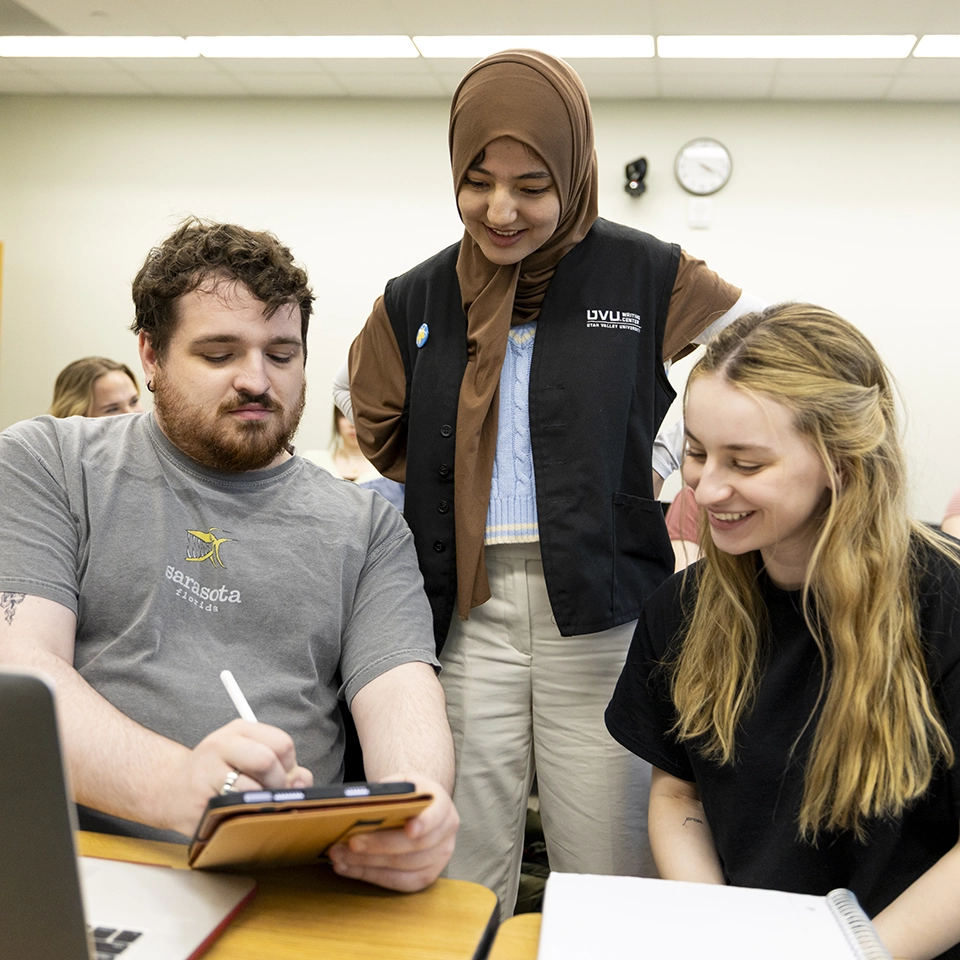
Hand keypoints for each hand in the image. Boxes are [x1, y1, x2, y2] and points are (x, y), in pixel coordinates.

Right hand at [163, 718, 312, 835]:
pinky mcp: (199, 797)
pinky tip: (235, 812)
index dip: (289, 766)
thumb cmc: (218, 774)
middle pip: (267, 760)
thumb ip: (283, 768)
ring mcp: (208, 769)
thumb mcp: (250, 759)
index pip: (282, 743)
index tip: (280, 777)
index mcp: (241, 729)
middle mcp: (223, 743)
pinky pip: (234, 808)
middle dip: (276, 784)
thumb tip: (302, 781)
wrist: (170, 789)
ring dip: (259, 802)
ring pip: (251, 787)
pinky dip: (242, 813)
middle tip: (268, 794)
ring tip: (249, 803)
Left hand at [327, 774, 458, 891]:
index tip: (410, 829)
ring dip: (368, 864)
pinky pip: (400, 883)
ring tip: (340, 856)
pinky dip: (372, 876)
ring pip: (404, 867)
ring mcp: (440, 857)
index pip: (437, 814)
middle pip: (414, 846)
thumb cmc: (407, 794)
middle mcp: (446, 833)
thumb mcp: (402, 782)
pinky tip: (350, 869)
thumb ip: (389, 792)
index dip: (425, 823)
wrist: (421, 807)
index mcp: (442, 805)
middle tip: (350, 843)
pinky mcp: (427, 876)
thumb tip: (359, 806)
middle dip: (379, 845)